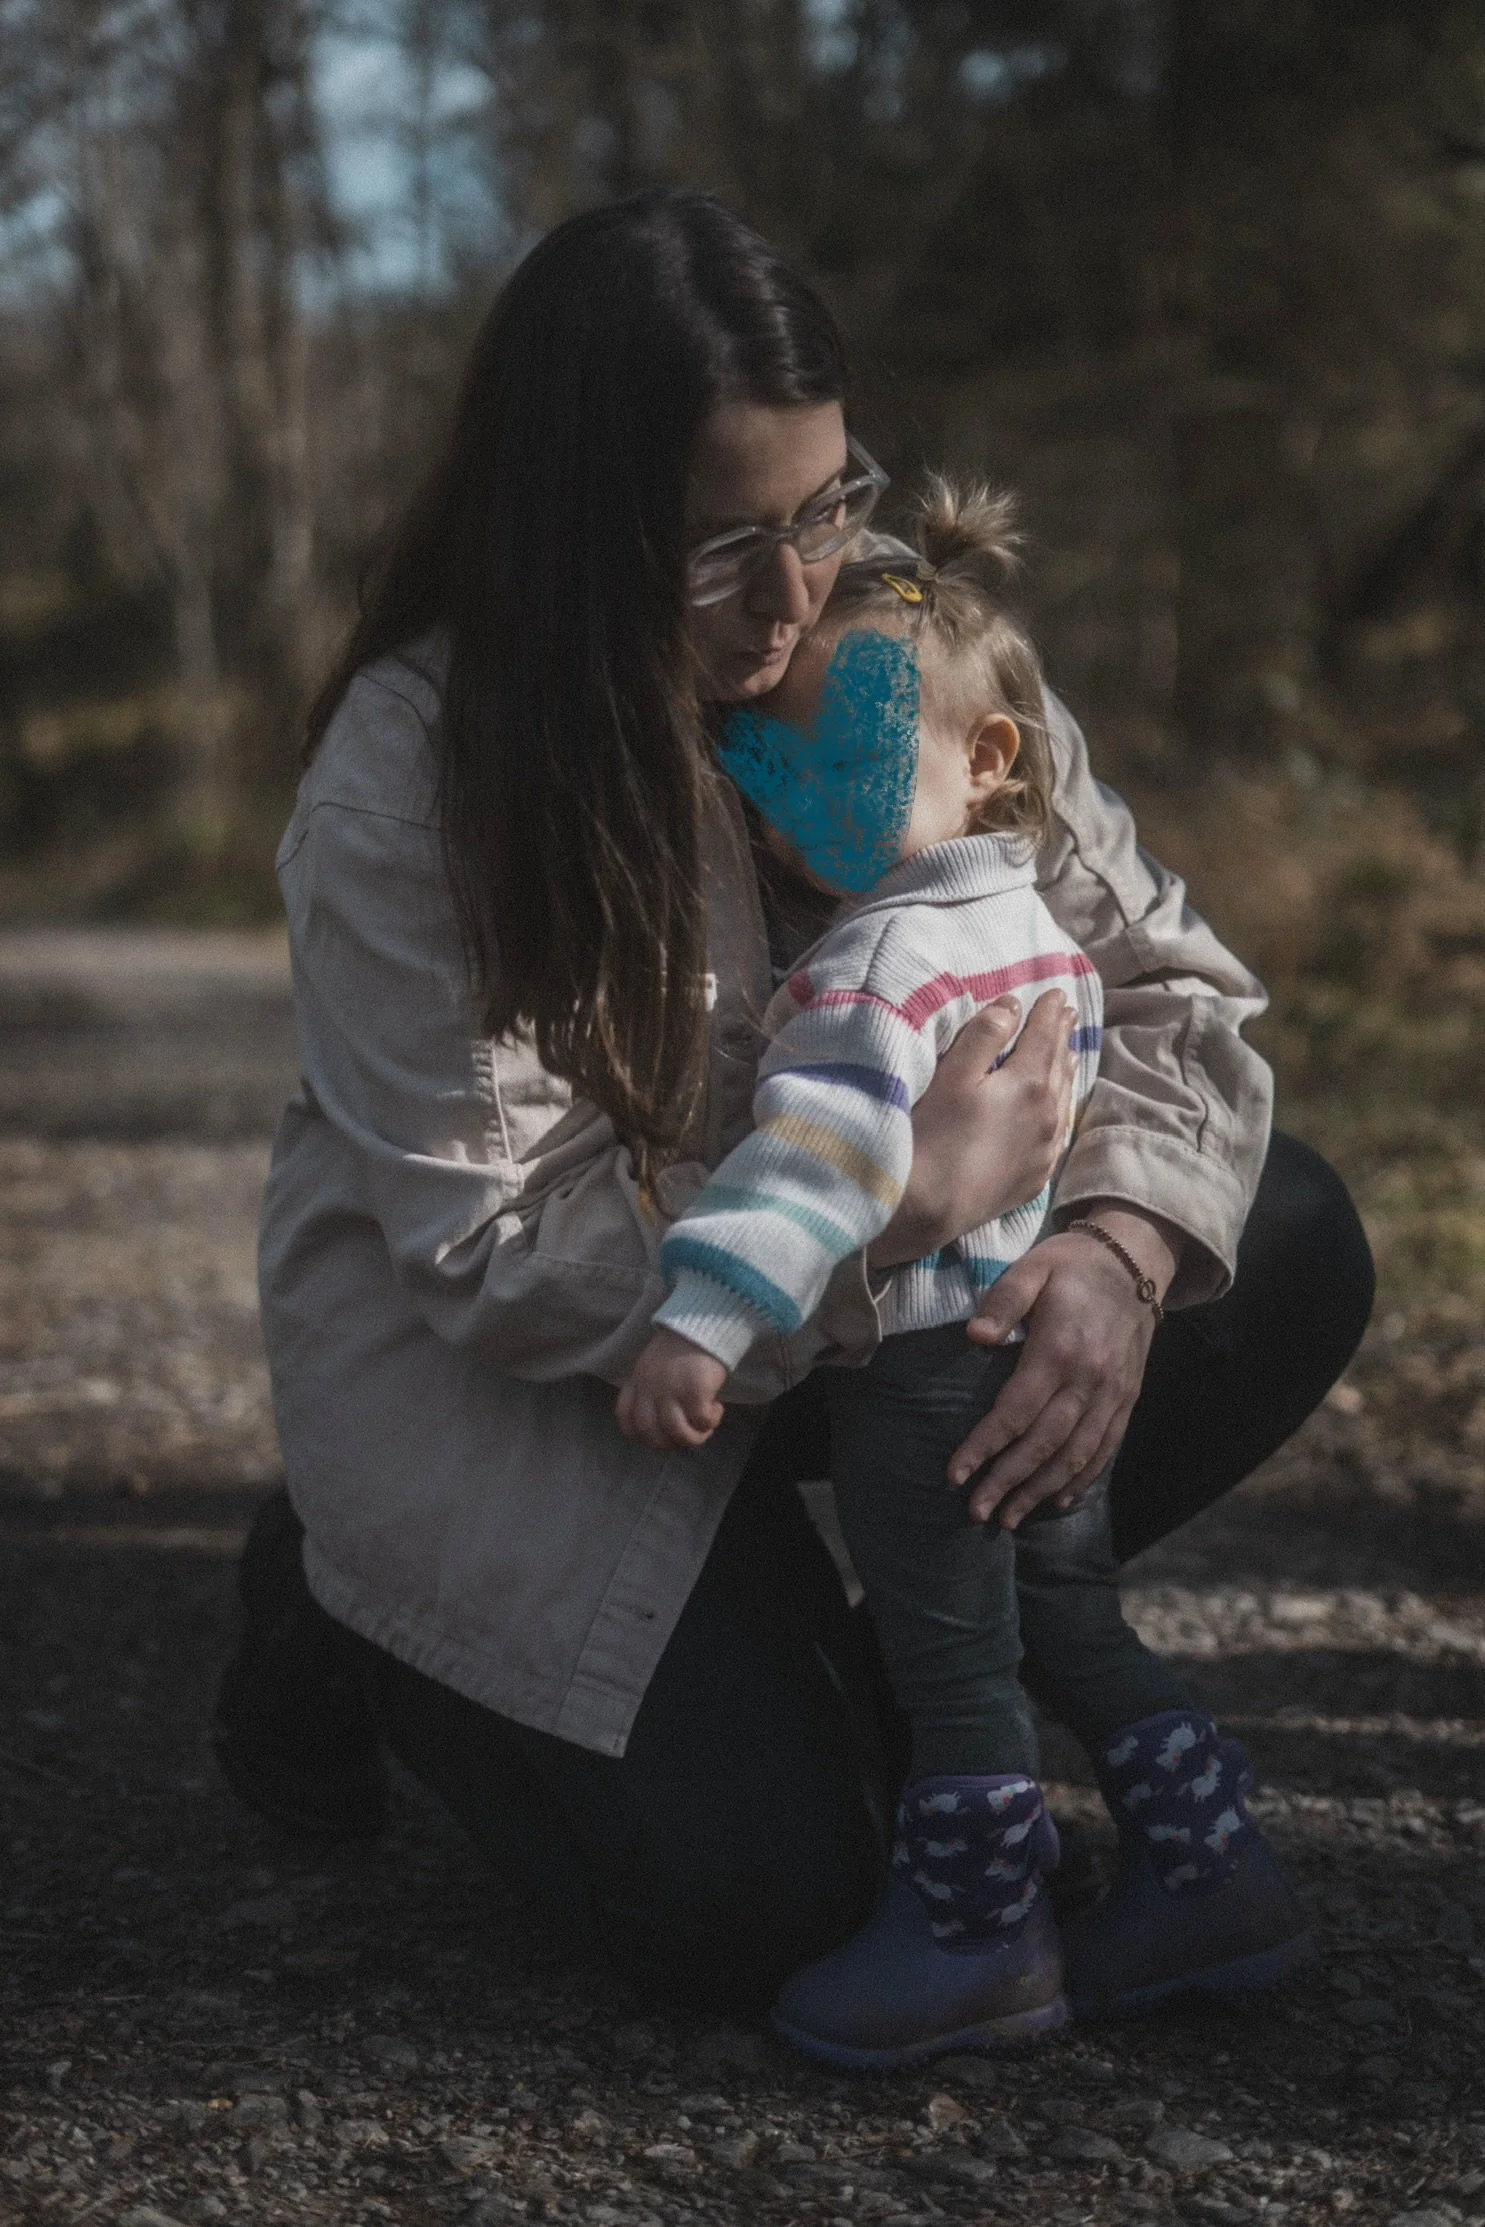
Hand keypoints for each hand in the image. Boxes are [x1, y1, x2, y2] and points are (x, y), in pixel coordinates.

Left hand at [617, 1328, 728, 1449]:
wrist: (704, 1322)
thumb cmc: (683, 1345)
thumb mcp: (655, 1365)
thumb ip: (652, 1389)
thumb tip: (664, 1421)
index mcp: (638, 1380)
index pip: (624, 1416)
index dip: (639, 1435)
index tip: (659, 1437)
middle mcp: (650, 1388)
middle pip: (648, 1431)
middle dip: (668, 1444)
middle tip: (687, 1437)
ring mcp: (671, 1390)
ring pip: (676, 1432)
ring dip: (693, 1439)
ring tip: (705, 1429)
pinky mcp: (694, 1391)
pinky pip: (700, 1421)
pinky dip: (710, 1422)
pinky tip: (717, 1409)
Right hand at [868, 990, 1075, 1270]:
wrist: (929, 1207)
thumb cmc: (933, 1135)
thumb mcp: (952, 1074)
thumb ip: (984, 1035)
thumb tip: (1012, 1005)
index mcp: (1029, 1083)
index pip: (1045, 1036)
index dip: (1049, 1012)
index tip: (1056, 993)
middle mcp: (1048, 1116)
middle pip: (1059, 1065)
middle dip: (1062, 1036)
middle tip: (1067, 1013)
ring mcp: (1045, 1150)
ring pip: (1064, 1099)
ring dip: (1066, 1071)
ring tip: (1069, 1052)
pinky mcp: (1035, 1177)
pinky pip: (1059, 1133)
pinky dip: (1063, 1110)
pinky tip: (1060, 1108)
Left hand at [947, 1204, 1181, 1528]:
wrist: (1137, 1260)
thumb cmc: (1072, 1266)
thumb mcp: (1032, 1268)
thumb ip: (1003, 1301)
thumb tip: (975, 1337)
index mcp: (1060, 1350)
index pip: (1016, 1412)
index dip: (984, 1447)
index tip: (955, 1475)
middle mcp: (1090, 1379)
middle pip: (1044, 1444)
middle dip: (1008, 1482)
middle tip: (976, 1512)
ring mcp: (1114, 1393)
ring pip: (1076, 1455)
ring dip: (1041, 1490)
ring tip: (1009, 1518)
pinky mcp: (1128, 1398)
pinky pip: (1106, 1448)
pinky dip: (1082, 1479)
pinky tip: (1058, 1500)